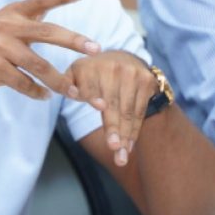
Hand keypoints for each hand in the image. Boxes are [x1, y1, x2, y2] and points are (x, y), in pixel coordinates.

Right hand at [0, 0, 100, 102]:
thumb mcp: (5, 23)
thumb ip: (31, 9)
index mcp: (11, 13)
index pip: (39, 2)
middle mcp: (4, 26)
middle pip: (46, 32)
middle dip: (73, 41)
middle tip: (96, 48)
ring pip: (37, 65)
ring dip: (59, 81)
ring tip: (75, 93)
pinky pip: (22, 82)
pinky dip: (37, 91)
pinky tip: (46, 96)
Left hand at [66, 50, 158, 166]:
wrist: (123, 59)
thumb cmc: (92, 76)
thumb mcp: (75, 75)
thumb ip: (67, 87)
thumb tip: (73, 95)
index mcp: (89, 66)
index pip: (89, 87)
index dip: (94, 96)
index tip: (100, 106)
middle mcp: (112, 67)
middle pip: (112, 104)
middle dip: (113, 127)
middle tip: (114, 147)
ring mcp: (132, 73)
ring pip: (128, 111)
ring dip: (126, 135)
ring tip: (122, 156)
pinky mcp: (146, 80)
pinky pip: (139, 111)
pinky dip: (134, 130)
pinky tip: (130, 145)